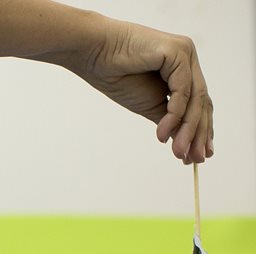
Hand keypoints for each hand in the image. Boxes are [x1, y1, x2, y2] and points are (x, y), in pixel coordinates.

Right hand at [64, 17, 212, 163]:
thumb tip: (180, 139)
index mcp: (181, 69)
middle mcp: (187, 59)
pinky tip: (162, 134)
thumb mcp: (147, 104)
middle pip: (201, 102)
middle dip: (198, 134)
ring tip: (179, 153)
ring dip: (188, 129)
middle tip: (194, 160)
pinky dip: (175, 114)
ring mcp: (185, 54)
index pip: (198, 103)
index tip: (197, 155)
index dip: (200, 130)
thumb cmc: (114, 75)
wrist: (93, 54)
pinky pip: (182, 89)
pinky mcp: (177, 52)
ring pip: (195, 98)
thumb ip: (167, 118)